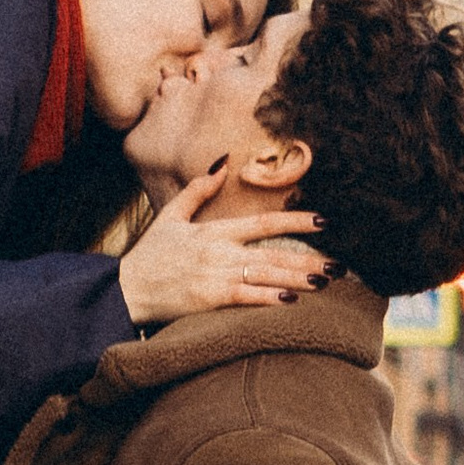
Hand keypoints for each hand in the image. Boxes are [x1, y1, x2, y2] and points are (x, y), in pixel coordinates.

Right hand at [117, 170, 328, 325]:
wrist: (124, 290)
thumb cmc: (149, 258)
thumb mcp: (170, 217)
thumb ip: (199, 190)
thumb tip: (223, 164)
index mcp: (214, 231)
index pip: (264, 222)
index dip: (296, 220)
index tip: (325, 221)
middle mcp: (219, 251)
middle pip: (273, 251)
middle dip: (308, 258)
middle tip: (339, 264)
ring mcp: (215, 275)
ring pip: (265, 275)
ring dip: (298, 278)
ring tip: (325, 281)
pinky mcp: (208, 298)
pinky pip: (245, 297)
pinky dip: (268, 298)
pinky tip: (291, 300)